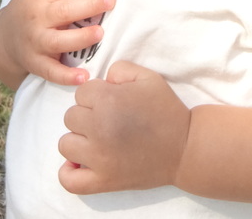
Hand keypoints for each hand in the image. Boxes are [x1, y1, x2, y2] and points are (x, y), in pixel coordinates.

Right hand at [0, 0, 114, 87]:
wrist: (4, 37)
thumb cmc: (29, 5)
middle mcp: (38, 18)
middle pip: (64, 11)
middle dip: (88, 5)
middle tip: (111, 1)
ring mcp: (37, 42)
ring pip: (58, 41)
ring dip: (80, 38)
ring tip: (100, 33)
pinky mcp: (36, 63)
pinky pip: (51, 71)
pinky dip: (67, 76)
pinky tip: (84, 76)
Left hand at [58, 61, 189, 194]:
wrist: (185, 147)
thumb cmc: (166, 110)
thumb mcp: (147, 77)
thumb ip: (119, 70)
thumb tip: (102, 82)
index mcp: (108, 100)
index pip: (81, 92)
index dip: (96, 94)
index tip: (112, 102)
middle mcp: (99, 128)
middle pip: (71, 116)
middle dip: (88, 115)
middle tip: (109, 120)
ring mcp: (99, 158)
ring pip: (66, 144)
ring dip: (80, 140)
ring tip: (99, 140)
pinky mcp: (104, 181)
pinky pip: (69, 180)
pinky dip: (70, 172)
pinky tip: (82, 163)